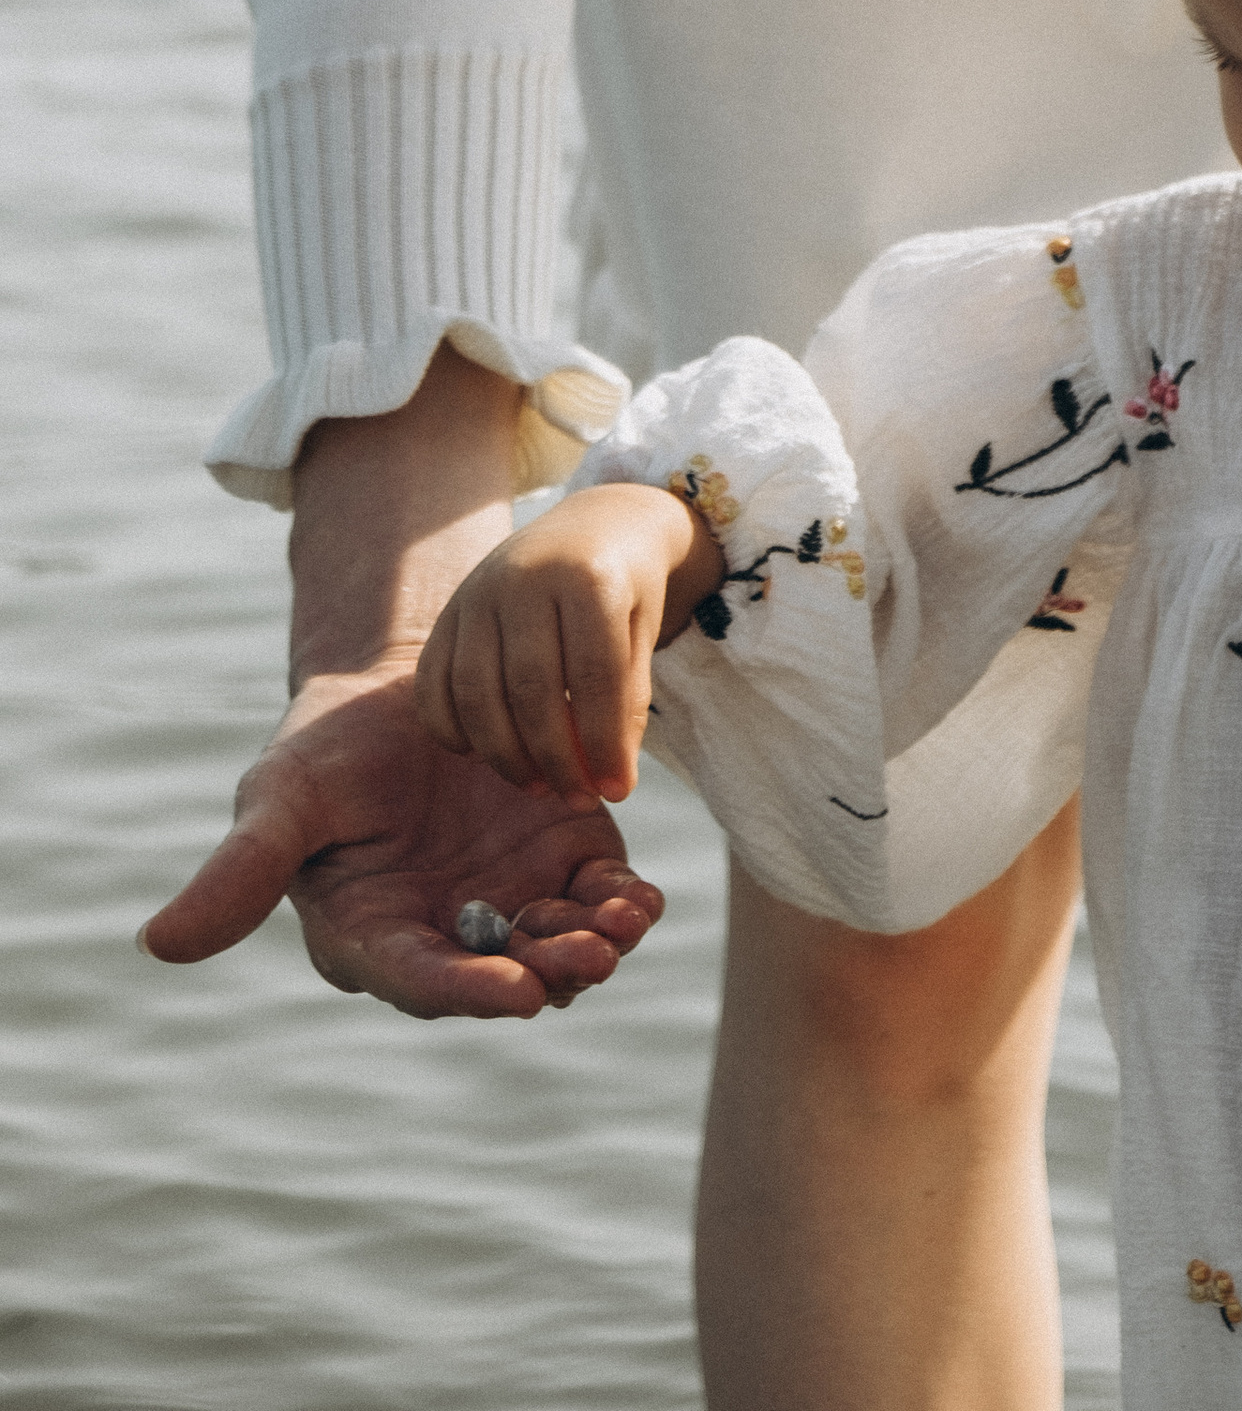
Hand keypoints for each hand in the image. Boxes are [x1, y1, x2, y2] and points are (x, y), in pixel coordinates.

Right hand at [140, 654, 665, 1021]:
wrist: (400, 686)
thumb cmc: (324, 748)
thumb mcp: (279, 799)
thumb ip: (239, 871)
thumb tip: (159, 944)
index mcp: (372, 936)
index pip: (420, 978)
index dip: (466, 990)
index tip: (515, 993)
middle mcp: (447, 935)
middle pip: (502, 973)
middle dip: (548, 971)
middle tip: (589, 958)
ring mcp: (508, 900)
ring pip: (557, 945)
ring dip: (593, 945)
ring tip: (624, 926)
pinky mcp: (560, 856)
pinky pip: (597, 896)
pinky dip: (622, 904)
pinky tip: (643, 900)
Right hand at [417, 484, 716, 804]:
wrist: (594, 524)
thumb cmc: (626, 587)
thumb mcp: (643, 630)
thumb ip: (628, 698)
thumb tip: (612, 782)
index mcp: (588, 576)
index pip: (593, 675)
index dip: (603, 742)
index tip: (616, 790)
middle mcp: (526, 577)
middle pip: (530, 688)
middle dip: (553, 757)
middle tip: (574, 797)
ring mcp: (479, 591)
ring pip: (477, 692)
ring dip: (504, 754)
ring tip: (537, 785)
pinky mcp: (448, 609)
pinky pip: (433, 682)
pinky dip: (451, 729)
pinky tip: (482, 755)